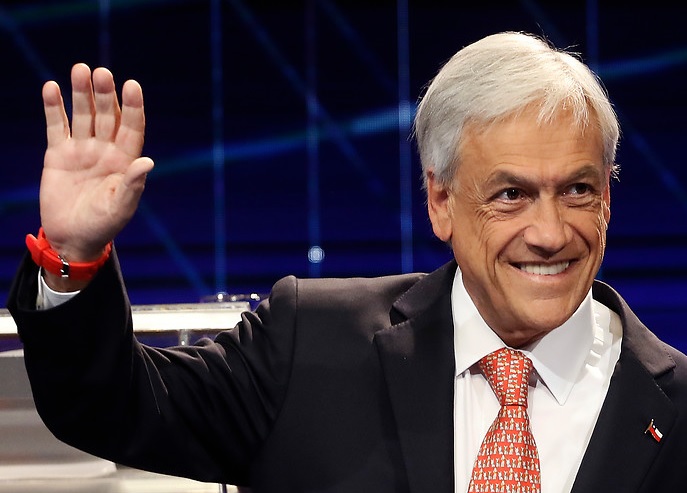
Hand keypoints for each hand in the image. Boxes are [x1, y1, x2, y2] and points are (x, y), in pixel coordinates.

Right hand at [39, 63, 153, 264]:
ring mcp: (82, 150)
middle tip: (102, 73)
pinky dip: (53, 108)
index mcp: (125, 161)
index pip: (132, 127)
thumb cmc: (103, 225)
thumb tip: (148, 162)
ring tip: (81, 69)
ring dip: (81, 93)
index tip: (132, 85)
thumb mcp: (120, 208)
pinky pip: (56, 126)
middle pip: (107, 115)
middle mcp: (105, 150)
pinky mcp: (58, 154)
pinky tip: (51, 88)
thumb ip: (132, 185)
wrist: (72, 238)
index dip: (133, 106)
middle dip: (105, 94)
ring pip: (83, 115)